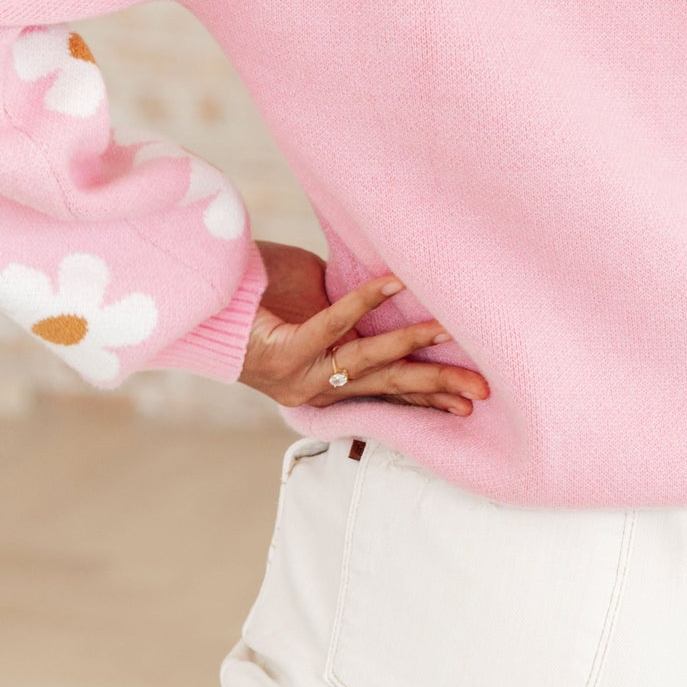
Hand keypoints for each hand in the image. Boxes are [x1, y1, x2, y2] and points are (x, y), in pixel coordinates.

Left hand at [240, 241, 489, 415]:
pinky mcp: (286, 349)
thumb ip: (354, 309)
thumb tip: (400, 284)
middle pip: (392, 387)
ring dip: (413, 343)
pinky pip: (334, 324)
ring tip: (450, 330)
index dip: (432, 397)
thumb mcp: (319, 305)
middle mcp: (320, 385)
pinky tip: (394, 283)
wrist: (204, 297)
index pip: (391, 393)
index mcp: (331, 381)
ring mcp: (303, 372)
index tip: (470, 402)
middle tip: (482, 389)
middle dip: (439, 386)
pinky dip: (365, 302)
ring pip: (370, 360)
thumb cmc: (261, 295)